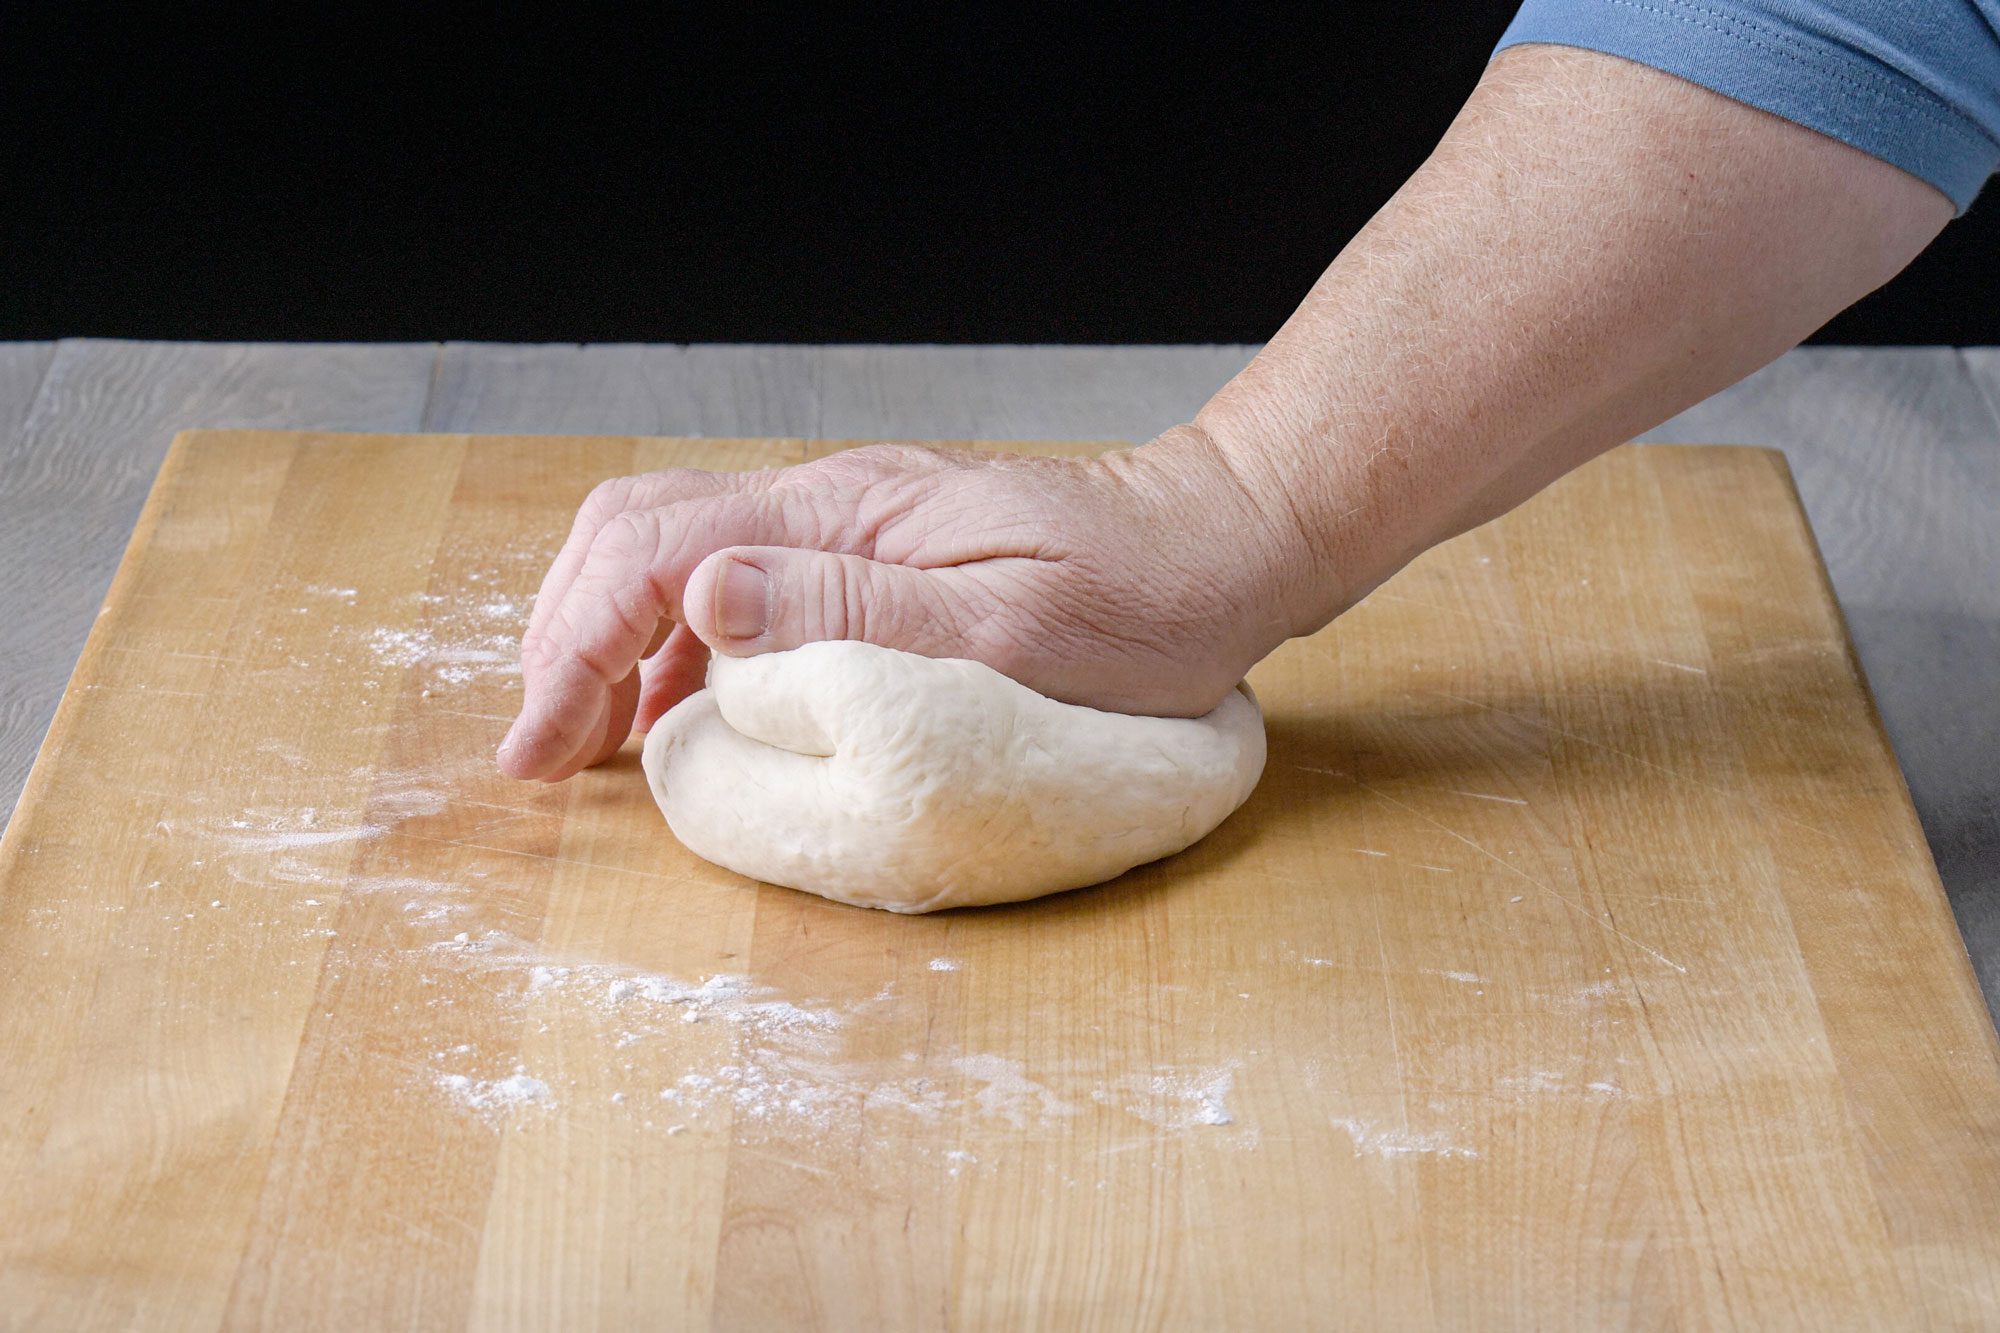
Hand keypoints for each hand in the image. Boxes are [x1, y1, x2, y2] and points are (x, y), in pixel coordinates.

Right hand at [496, 427, 1313, 781]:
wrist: (1219, 546)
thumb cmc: (1138, 601)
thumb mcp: (1006, 627)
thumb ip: (853, 611)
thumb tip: (706, 600)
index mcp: (846, 516)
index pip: (656, 556)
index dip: (572, 650)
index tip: (534, 749)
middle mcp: (830, 504)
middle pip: (639, 536)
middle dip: (562, 637)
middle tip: (538, 750)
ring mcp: (849, 524)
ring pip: (677, 555)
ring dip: (607, 639)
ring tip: (579, 738)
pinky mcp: (874, 554)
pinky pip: (741, 582)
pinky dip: (676, 644)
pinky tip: (680, 709)